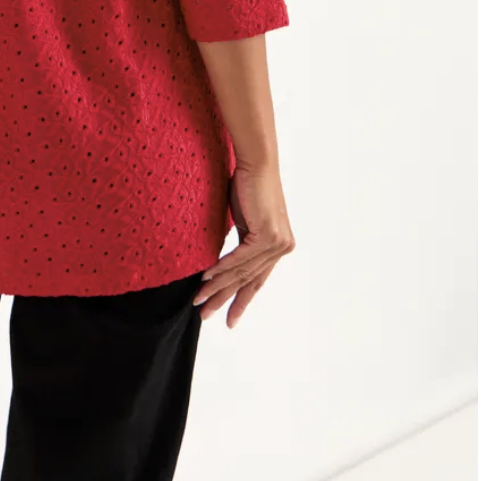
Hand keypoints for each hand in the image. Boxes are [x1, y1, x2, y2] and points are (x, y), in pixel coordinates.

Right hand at [192, 161, 294, 326]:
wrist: (256, 162)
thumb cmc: (246, 184)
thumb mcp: (243, 220)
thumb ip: (240, 241)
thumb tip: (221, 260)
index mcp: (278, 245)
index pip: (257, 280)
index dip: (241, 300)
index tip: (229, 319)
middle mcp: (281, 247)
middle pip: (248, 281)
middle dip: (225, 301)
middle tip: (206, 316)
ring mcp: (277, 243)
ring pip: (241, 273)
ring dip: (217, 288)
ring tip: (199, 301)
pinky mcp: (268, 236)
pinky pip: (239, 260)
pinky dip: (221, 270)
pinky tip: (206, 279)